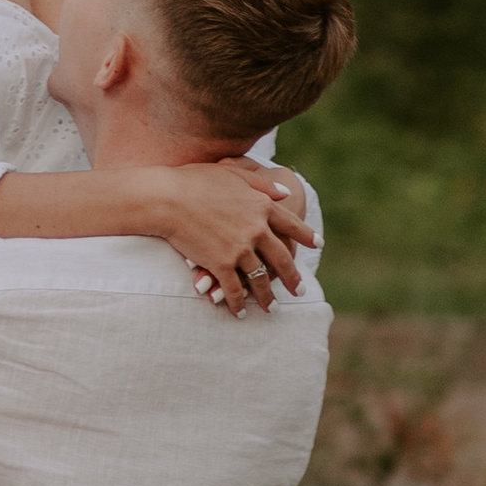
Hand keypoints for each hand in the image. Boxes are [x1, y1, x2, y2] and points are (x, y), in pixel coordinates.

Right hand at [142, 160, 316, 314]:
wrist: (167, 198)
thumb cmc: (195, 181)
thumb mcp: (234, 173)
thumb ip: (262, 184)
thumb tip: (285, 192)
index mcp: (262, 206)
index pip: (291, 224)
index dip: (306, 235)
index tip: (317, 244)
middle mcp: (256, 230)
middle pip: (282, 258)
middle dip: (293, 277)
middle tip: (299, 290)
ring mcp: (240, 249)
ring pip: (260, 279)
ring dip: (267, 297)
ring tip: (272, 308)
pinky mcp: (221, 265)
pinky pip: (235, 289)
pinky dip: (238, 303)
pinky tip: (241, 312)